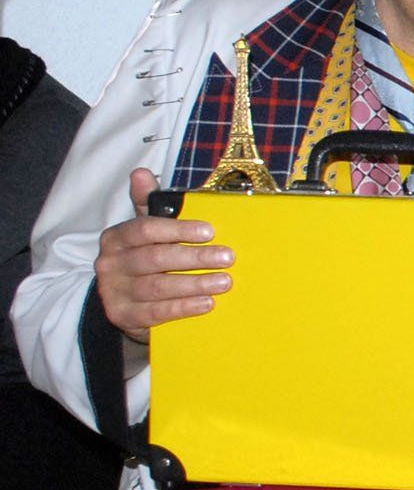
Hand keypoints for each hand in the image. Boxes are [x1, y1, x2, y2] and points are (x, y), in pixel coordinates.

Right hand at [96, 167, 232, 341]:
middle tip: (227, 257)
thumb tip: (141, 173)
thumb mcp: (145, 230)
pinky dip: (183, 308)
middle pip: (155, 259)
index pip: (145, 229)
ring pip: (157, 287)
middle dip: (194, 258)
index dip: (178, 229)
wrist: (124, 301)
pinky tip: (206, 303)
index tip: (209, 231)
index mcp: (115, 238)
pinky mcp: (122, 316)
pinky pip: (155, 313)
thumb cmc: (144, 259)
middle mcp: (109, 263)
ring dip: (194, 284)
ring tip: (224, 282)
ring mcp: (113, 291)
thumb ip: (147, 203)